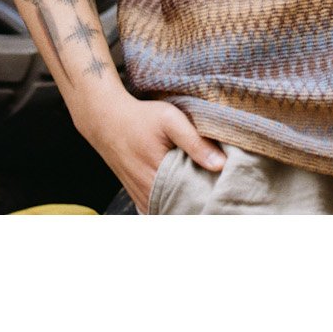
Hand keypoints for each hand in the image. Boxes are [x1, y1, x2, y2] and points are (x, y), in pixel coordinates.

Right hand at [78, 88, 226, 211]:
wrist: (106, 120)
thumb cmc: (140, 118)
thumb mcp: (170, 120)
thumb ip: (195, 142)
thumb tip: (221, 165)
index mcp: (158, 177)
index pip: (191, 202)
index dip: (210, 200)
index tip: (226, 193)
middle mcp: (148, 194)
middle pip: (183, 211)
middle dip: (202, 206)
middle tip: (220, 194)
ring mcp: (142, 199)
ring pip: (171, 213)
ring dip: (188, 207)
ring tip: (206, 194)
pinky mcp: (138, 198)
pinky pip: (160, 211)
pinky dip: (174, 207)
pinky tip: (186, 197)